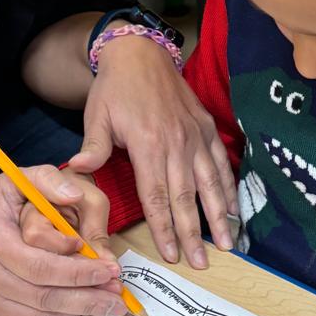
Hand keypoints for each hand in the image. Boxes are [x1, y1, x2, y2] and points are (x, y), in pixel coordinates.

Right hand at [0, 167, 127, 315]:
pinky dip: (61, 315)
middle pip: (45, 295)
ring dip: (80, 310)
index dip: (78, 270)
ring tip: (110, 304)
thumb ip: (47, 180)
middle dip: (88, 296)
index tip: (109, 266)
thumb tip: (76, 196)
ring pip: (40, 313)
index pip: (42, 266)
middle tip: (119, 294)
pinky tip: (83, 306)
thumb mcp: (13, 179)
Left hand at [69, 33, 236, 269]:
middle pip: (187, 196)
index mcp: (148, 144)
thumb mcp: (97, 115)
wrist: (140, 52)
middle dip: (194, 233)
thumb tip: (79, 172)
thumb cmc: (114, 88)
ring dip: (220, 216)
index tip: (171, 255)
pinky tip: (235, 209)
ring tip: (228, 244)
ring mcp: (195, 136)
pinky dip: (230, 188)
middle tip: (202, 263)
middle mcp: (177, 143)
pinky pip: (221, 163)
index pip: (157, 195)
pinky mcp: (206, 128)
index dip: (165, 227)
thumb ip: (93, 147)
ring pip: (211, 183)